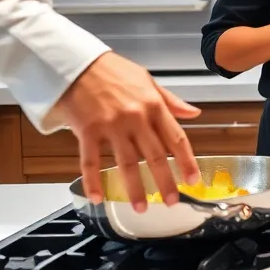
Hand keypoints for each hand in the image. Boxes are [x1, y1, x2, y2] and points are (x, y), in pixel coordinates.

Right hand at [56, 52, 201, 211]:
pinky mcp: (87, 130)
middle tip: (172, 202)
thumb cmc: (113, 71)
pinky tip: (98, 198)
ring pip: (127, 163)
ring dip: (135, 188)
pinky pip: (91, 161)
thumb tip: (193, 113)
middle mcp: (136, 118)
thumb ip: (170, 101)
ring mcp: (111, 125)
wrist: (76, 62)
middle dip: (165, 182)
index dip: (186, 161)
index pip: (176, 138)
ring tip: (141, 207)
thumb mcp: (148, 81)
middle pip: (155, 156)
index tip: (193, 180)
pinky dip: (94, 181)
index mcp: (154, 106)